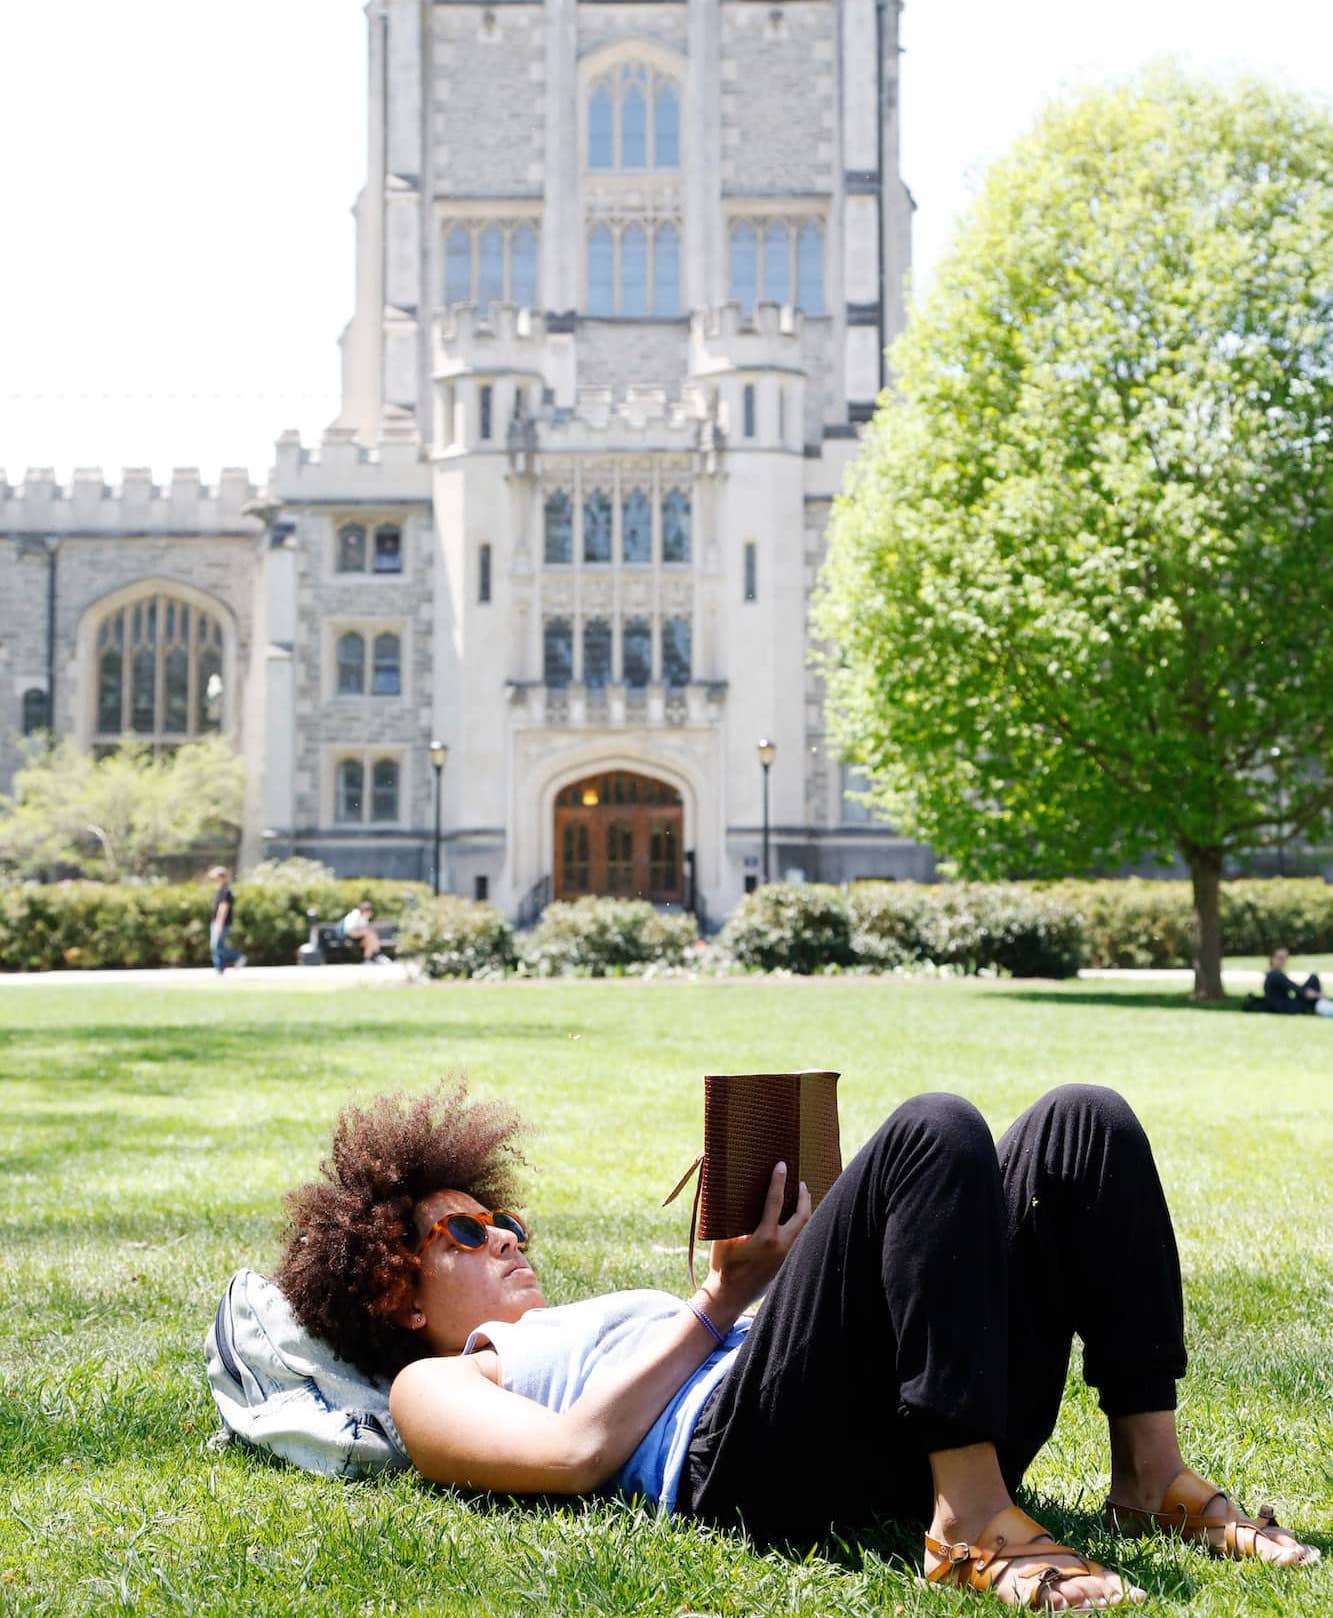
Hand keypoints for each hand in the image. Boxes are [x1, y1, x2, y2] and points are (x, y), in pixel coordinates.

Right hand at [700, 1162, 810, 1320]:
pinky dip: (801, 1227)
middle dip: (804, 1196)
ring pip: (805, 1229)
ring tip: (801, 1198)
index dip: (778, 1181)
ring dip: (805, 1212)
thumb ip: (727, 1218)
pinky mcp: (788, 1265)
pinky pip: (800, 1240)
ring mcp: (788, 1257)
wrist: (729, 1297)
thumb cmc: (723, 1266)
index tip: (781, 1165)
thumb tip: (722, 1191)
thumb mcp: (722, 1239)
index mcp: (765, 1238)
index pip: (776, 1202)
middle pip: (803, 1215)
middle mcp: (782, 1247)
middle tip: (800, 1183)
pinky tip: (795, 1221)